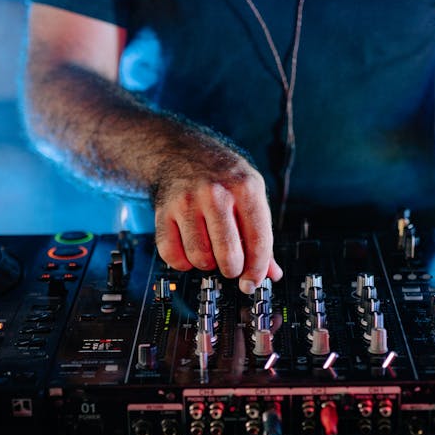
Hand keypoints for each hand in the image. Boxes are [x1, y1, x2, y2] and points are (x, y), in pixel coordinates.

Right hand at [152, 150, 282, 293]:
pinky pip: (172, 255)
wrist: (179, 151)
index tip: (251, 283)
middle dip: (232, 269)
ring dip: (206, 263)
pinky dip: (182, 262)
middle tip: (231, 264)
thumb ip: (261, 234)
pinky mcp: (163, 211)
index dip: (257, 271)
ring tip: (209, 249)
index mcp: (246, 188)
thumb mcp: (250, 194)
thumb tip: (271, 274)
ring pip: (200, 259)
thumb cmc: (221, 176)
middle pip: (229, 256)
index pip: (259, 242)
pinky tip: (189, 248)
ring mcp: (187, 202)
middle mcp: (215, 193)